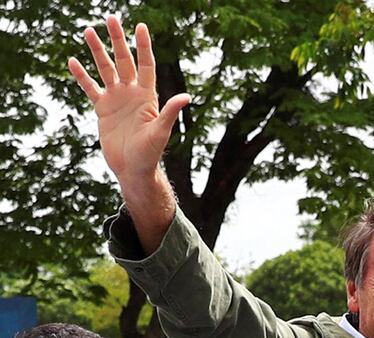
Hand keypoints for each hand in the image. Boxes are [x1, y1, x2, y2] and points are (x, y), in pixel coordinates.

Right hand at [68, 15, 188, 184]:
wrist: (133, 169)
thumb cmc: (151, 153)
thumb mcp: (161, 132)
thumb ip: (169, 112)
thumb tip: (186, 97)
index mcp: (148, 96)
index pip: (146, 65)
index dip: (143, 47)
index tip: (140, 27)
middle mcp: (132, 93)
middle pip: (124, 61)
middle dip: (118, 40)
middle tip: (111, 18)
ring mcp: (116, 100)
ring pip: (105, 69)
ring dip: (97, 51)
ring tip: (88, 30)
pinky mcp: (103, 110)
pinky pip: (90, 88)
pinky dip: (82, 76)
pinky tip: (73, 61)